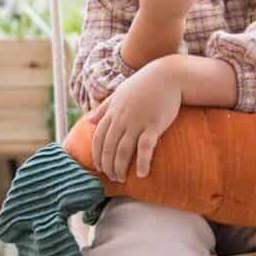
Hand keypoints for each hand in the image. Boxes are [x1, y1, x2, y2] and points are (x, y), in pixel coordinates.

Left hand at [88, 59, 181, 181]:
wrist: (167, 76)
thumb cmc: (143, 84)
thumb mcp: (119, 93)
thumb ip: (103, 108)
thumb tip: (89, 121)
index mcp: (112, 112)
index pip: (98, 138)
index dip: (97, 155)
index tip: (100, 168)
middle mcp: (122, 119)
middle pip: (109, 148)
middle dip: (108, 166)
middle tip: (112, 178)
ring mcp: (137, 122)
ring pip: (123, 150)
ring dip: (120, 167)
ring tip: (122, 179)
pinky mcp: (154, 125)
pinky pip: (145, 147)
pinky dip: (142, 162)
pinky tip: (142, 174)